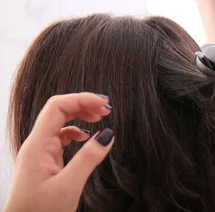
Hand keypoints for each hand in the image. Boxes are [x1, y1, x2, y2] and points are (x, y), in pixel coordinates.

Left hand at [4, 93, 113, 211]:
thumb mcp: (68, 186)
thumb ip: (88, 158)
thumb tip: (108, 134)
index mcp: (37, 145)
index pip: (57, 107)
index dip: (81, 99)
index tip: (104, 104)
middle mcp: (36, 145)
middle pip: (59, 110)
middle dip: (83, 104)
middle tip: (107, 109)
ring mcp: (40, 152)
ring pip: (61, 123)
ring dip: (81, 116)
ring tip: (101, 118)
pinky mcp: (45, 162)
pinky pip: (61, 137)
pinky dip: (78, 132)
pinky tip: (87, 138)